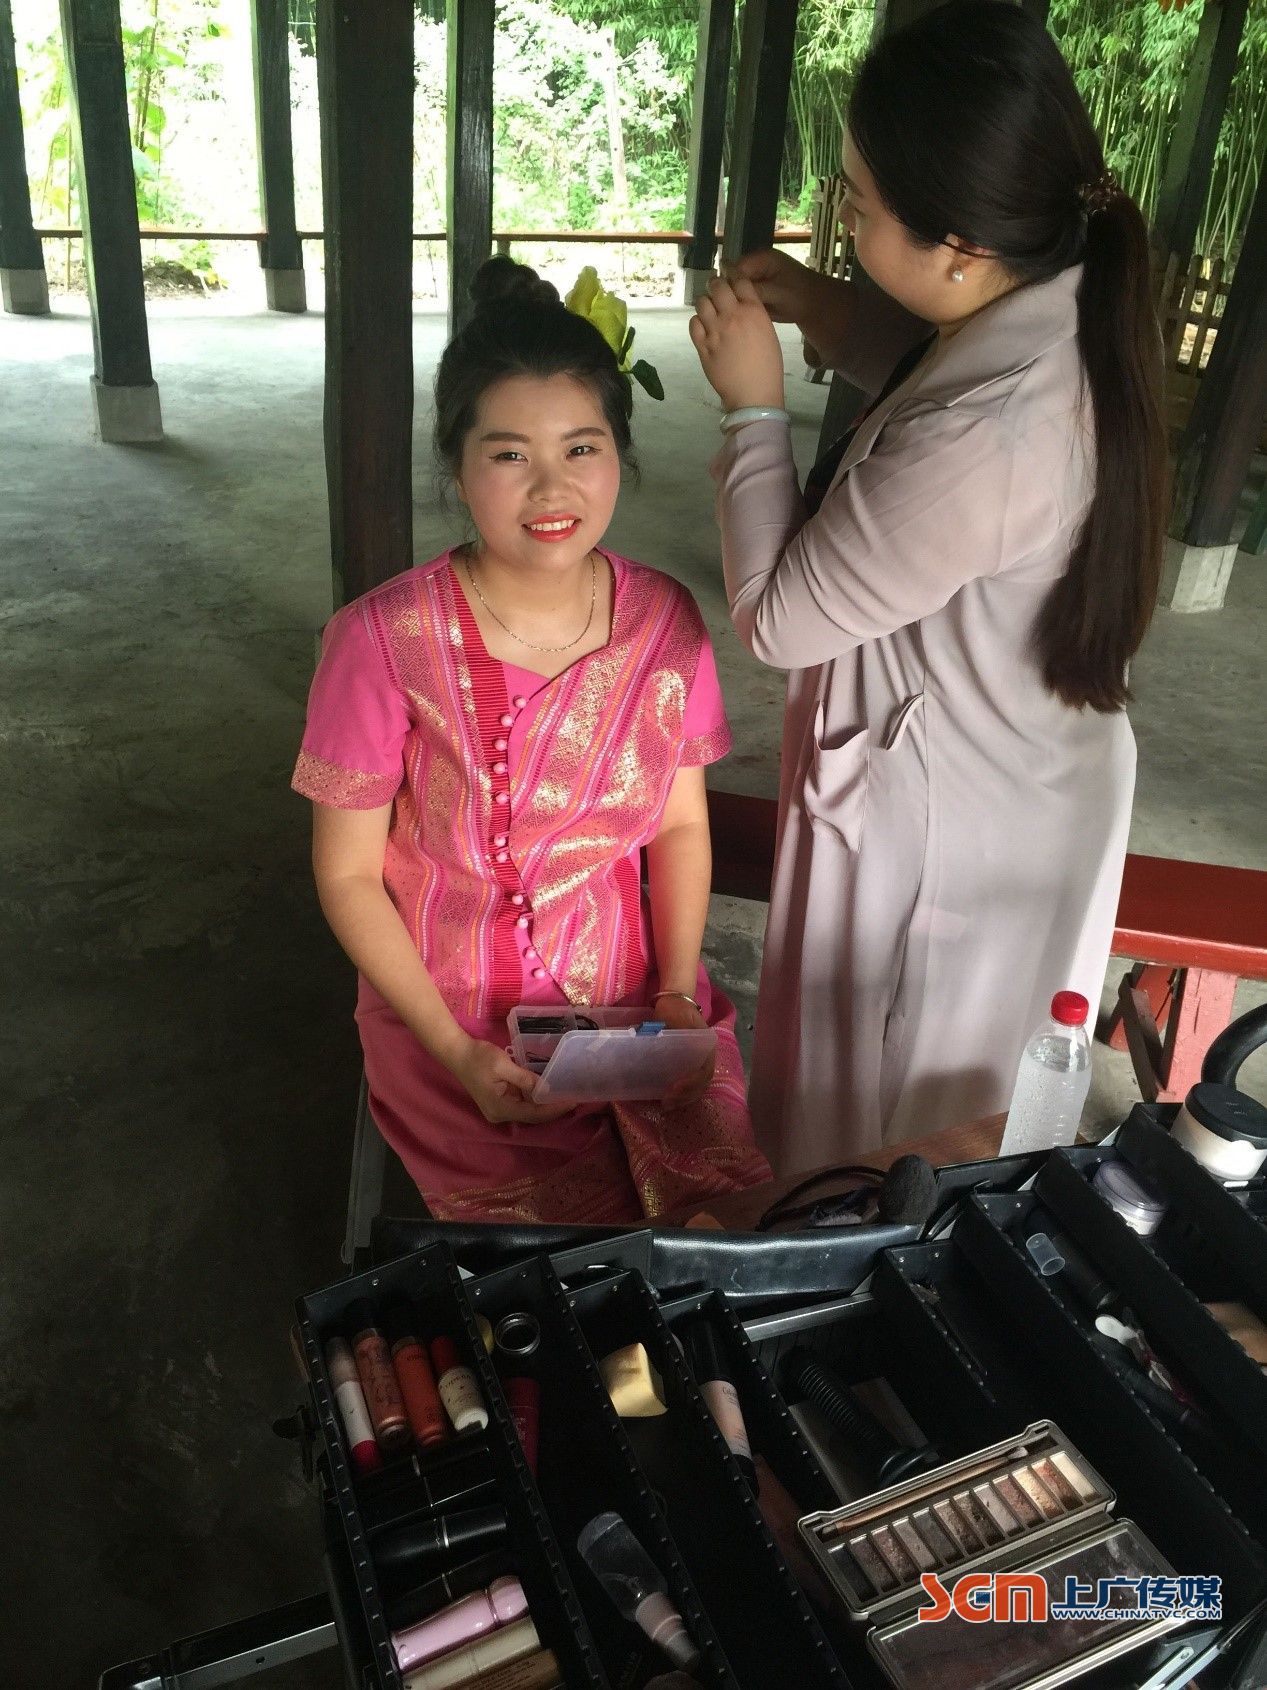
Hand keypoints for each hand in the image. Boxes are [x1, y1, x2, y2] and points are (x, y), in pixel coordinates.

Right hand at [447, 1035, 573, 1125]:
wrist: (457, 1052)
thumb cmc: (478, 1057)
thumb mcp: (503, 1065)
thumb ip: (525, 1078)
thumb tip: (546, 1088)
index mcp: (501, 1109)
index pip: (534, 1114)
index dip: (554, 1109)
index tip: (573, 1101)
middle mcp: (500, 1114)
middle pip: (532, 1115)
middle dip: (553, 1108)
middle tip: (574, 1097)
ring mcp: (499, 1109)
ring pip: (528, 1109)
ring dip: (545, 1103)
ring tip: (566, 1094)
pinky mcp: (499, 1100)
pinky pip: (521, 1102)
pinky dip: (535, 1097)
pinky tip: (549, 1090)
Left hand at [653, 993, 715, 1110]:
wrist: (676, 1001)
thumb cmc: (673, 1009)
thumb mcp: (669, 1016)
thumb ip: (659, 1032)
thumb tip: (641, 1049)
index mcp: (705, 1044)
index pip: (704, 1070)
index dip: (690, 1083)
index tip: (673, 1089)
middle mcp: (707, 1055)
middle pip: (703, 1082)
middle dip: (686, 1095)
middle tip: (667, 1103)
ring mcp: (702, 1059)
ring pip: (699, 1084)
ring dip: (685, 1097)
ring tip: (667, 1104)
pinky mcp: (693, 1063)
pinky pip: (693, 1081)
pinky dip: (684, 1092)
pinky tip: (670, 1098)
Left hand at [688, 275, 785, 411]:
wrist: (753, 394)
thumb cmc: (768, 367)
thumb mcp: (768, 333)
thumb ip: (754, 314)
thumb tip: (741, 304)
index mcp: (754, 311)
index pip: (739, 280)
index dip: (732, 272)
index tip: (728, 270)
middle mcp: (733, 316)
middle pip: (717, 286)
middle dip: (716, 285)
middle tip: (716, 291)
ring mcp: (715, 330)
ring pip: (702, 302)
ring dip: (705, 303)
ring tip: (710, 311)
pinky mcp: (702, 346)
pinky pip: (694, 323)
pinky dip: (698, 322)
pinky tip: (704, 327)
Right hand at [728, 248, 849, 369]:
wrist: (817, 306)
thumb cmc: (801, 296)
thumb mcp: (777, 292)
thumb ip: (754, 290)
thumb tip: (730, 290)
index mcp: (761, 259)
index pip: (733, 268)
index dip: (726, 283)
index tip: (720, 301)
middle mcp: (757, 266)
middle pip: (733, 278)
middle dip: (729, 293)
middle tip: (723, 312)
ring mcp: (758, 279)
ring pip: (737, 290)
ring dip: (735, 302)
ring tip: (730, 317)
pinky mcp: (759, 293)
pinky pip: (745, 299)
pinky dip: (742, 307)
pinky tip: (738, 319)